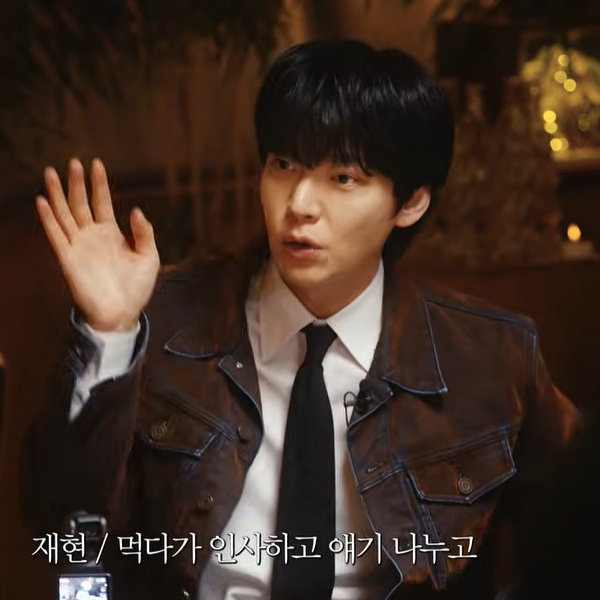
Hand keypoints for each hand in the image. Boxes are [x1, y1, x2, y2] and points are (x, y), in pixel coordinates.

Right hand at [36, 158, 159, 331]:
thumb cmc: (137, 288)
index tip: (97, 164)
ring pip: (64, 214)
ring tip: (52, 173)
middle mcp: (92, 236)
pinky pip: (56, 236)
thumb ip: (144, 233)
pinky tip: (43, 201)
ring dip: (57, 194)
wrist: (123, 314)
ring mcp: (79, 246)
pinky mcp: (68, 259)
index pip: (102, 202)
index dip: (99, 184)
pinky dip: (49, 219)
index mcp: (112, 234)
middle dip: (77, 183)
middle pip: (80, 203)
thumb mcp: (149, 257)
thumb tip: (136, 209)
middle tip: (73, 161)